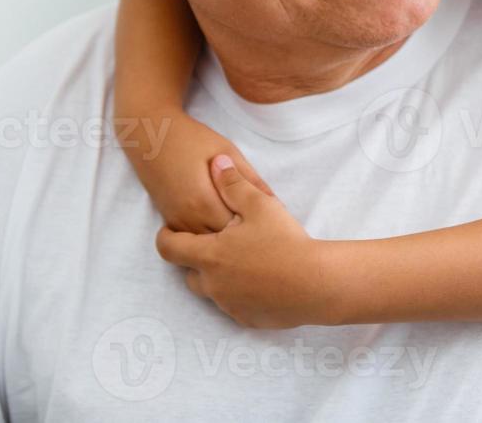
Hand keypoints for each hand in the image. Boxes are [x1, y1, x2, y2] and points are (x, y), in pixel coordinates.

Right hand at [123, 115, 273, 233]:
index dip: (259, 227)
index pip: (239, 228)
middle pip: (224, 243)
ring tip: (248, 231)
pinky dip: (212, 238)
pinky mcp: (170, 222)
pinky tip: (226, 228)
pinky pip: (195, 240)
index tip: (274, 224)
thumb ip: (249, 179)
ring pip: (208, 246)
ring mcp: (177, 223)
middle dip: (245, 238)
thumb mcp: (227, 151)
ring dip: (228, 241)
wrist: (151, 135)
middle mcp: (188, 219)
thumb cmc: (192, 139)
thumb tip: (275, 202)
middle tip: (265, 230)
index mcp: (204, 201)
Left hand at [156, 156, 339, 328]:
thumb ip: (234, 183)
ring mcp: (229, 304)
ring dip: (217, 276)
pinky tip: (259, 280)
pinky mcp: (246, 319)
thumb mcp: (260, 205)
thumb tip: (216, 162)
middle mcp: (212, 284)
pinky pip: (233, 305)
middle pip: (187, 272)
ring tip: (241, 260)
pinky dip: (239, 293)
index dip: (165, 237)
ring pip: (211, 290)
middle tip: (215, 243)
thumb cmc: (285, 242)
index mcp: (209, 255)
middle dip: (195, 258)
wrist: (316, 285)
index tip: (171, 230)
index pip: (169, 248)